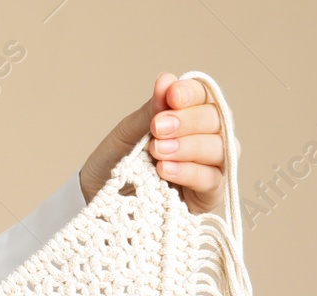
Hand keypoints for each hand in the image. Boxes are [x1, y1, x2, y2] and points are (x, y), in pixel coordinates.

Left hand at [80, 73, 225, 215]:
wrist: (96, 196)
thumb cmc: (115, 162)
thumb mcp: (128, 133)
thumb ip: (151, 110)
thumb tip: (167, 79)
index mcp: (190, 117)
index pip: (204, 96)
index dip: (192, 93)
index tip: (171, 95)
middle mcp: (207, 138)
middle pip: (217, 120)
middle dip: (187, 122)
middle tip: (157, 128)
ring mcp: (211, 166)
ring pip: (220, 149)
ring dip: (188, 147)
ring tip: (157, 151)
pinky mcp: (208, 194)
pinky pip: (211, 180)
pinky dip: (189, 172)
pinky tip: (165, 169)